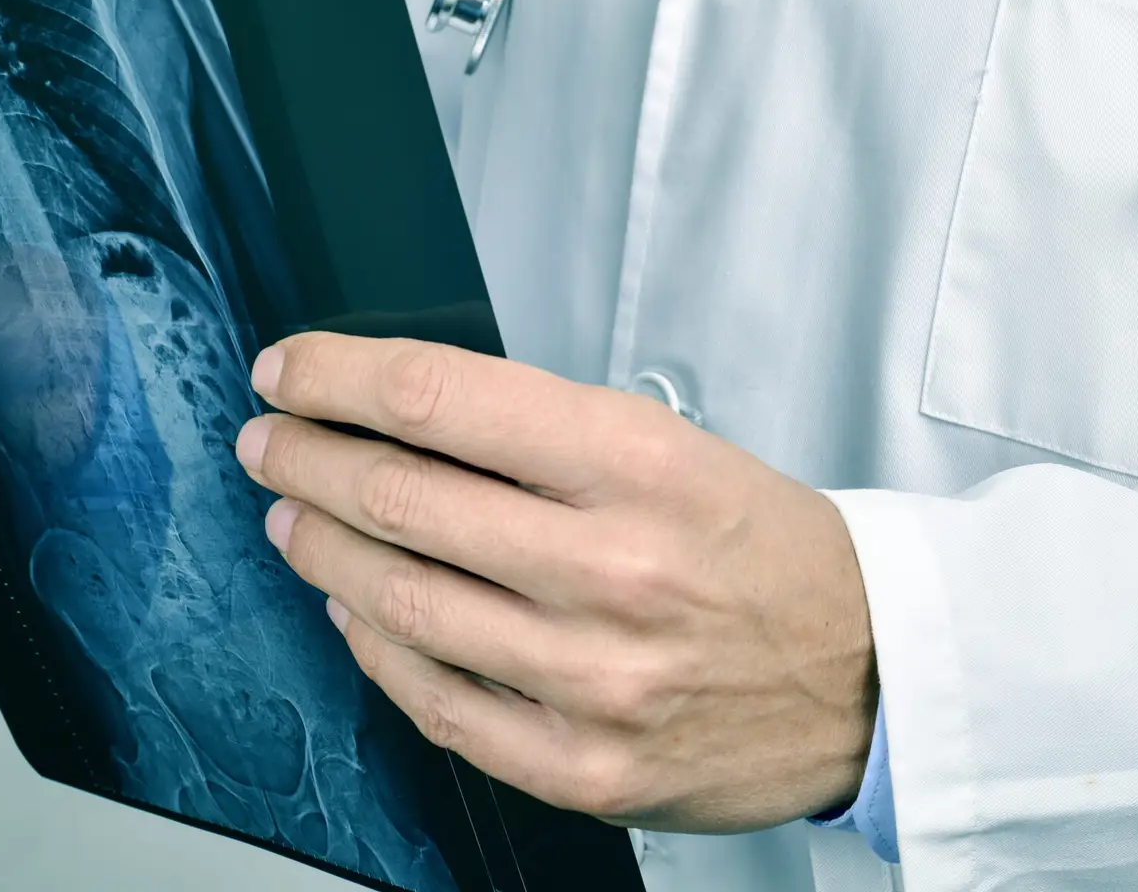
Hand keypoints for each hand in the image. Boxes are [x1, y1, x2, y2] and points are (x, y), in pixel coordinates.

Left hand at [236, 335, 875, 833]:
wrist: (866, 676)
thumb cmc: (766, 553)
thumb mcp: (675, 448)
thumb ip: (542, 434)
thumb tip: (402, 416)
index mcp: (639, 466)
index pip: (441, 400)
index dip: (338, 377)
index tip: (292, 369)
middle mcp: (611, 570)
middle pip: (400, 498)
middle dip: (306, 457)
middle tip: (271, 440)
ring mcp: (591, 679)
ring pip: (401, 601)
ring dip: (322, 549)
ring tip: (294, 517)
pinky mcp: (581, 767)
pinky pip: (436, 701)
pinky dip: (375, 646)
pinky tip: (353, 611)